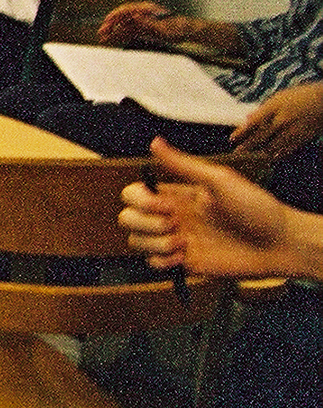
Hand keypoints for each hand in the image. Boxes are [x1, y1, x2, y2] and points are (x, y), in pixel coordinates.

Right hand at [99, 1, 174, 46]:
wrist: (187, 31)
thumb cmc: (178, 29)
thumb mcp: (163, 27)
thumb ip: (147, 22)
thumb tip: (134, 16)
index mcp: (147, 9)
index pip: (126, 10)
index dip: (115, 16)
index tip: (107, 22)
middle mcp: (142, 13)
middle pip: (122, 17)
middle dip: (110, 25)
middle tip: (101, 33)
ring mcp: (142, 21)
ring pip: (123, 25)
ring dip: (113, 32)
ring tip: (103, 38)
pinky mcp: (143, 28)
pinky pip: (128, 31)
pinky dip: (119, 36)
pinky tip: (113, 40)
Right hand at [117, 138, 292, 277]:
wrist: (279, 243)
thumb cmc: (256, 208)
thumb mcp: (220, 180)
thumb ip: (183, 165)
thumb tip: (154, 142)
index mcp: (176, 195)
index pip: (133, 194)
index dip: (140, 200)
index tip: (167, 205)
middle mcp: (171, 217)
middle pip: (127, 218)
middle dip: (144, 222)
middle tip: (174, 224)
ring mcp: (176, 241)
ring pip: (136, 242)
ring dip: (155, 243)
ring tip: (183, 242)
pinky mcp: (184, 263)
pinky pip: (153, 265)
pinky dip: (162, 262)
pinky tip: (184, 257)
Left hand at [232, 82, 322, 156]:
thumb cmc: (300, 96)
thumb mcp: (279, 97)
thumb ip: (263, 109)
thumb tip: (248, 118)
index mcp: (275, 106)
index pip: (254, 121)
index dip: (242, 131)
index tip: (232, 139)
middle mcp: (283, 119)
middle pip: (262, 135)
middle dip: (248, 145)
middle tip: (236, 153)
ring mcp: (293, 129)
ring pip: (274, 144)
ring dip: (261, 152)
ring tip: (250, 158)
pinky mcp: (303, 137)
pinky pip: (288, 148)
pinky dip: (278, 153)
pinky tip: (271, 157)